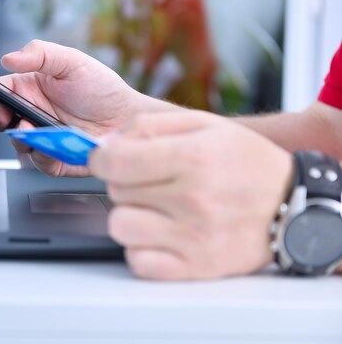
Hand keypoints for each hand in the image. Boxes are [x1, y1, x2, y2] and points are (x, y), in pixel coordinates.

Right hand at [0, 40, 174, 175]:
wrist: (129, 119)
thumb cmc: (103, 89)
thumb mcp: (72, 61)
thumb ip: (40, 54)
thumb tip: (8, 58)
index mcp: (29, 89)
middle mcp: (30, 114)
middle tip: (4, 113)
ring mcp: (40, 138)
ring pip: (14, 142)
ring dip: (19, 135)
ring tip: (34, 127)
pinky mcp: (53, 160)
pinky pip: (37, 162)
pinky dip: (40, 154)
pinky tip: (50, 143)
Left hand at [88, 111, 292, 279]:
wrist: (290, 205)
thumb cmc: (244, 161)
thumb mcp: (203, 125)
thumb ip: (148, 126)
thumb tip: (104, 144)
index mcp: (193, 158)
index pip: (114, 162)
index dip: (101, 158)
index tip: (107, 159)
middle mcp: (193, 199)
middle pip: (115, 191)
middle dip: (124, 182)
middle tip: (150, 180)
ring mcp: (193, 237)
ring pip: (121, 227)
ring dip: (130, 215)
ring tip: (154, 207)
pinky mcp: (195, 267)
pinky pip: (138, 261)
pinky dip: (142, 248)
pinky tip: (160, 233)